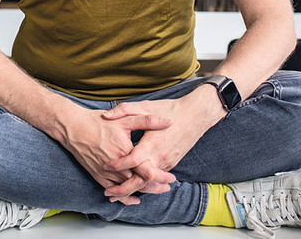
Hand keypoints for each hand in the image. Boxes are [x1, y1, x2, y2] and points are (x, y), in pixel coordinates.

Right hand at [56, 106, 172, 204]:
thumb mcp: (124, 119)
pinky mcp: (98, 176)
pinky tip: (134, 198)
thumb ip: (147, 121)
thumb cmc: (98, 122)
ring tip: (156, 191)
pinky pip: (114, 191)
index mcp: (125, 152)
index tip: (171, 179)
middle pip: (139, 183)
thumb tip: (168, 121)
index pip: (147, 171)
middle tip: (167, 188)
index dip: (161, 177)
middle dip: (155, 187)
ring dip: (142, 191)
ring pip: (128, 189)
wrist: (73, 128)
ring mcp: (106, 173)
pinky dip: (125, 197)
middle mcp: (116, 166)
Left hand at [100, 89, 225, 201]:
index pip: (132, 161)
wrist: (196, 115)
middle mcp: (159, 156)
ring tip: (116, 193)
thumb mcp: (146, 106)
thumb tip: (106, 115)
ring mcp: (167, 162)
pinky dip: (145, 184)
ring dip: (133, 189)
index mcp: (151, 143)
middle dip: (123, 190)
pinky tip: (134, 186)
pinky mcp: (171, 163)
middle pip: (140, 181)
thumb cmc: (170, 109)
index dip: (117, 165)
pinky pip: (156, 178)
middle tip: (108, 194)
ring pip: (148, 182)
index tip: (105, 165)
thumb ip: (124, 110)